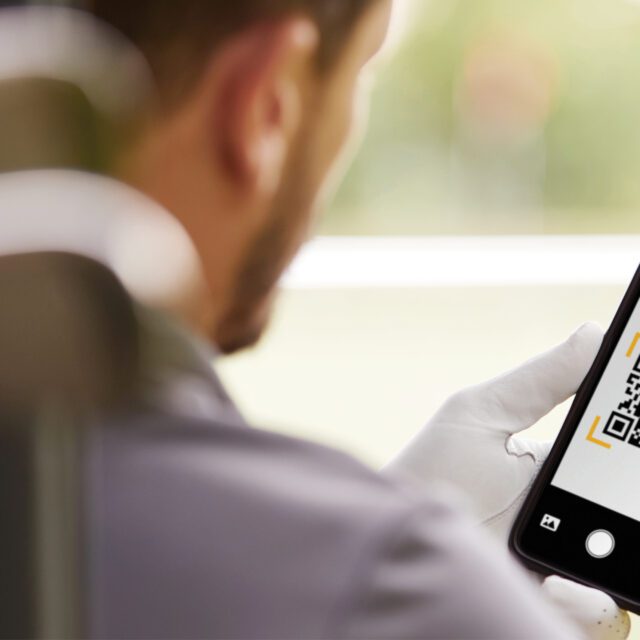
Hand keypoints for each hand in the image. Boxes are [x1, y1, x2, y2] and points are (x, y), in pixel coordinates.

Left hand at [385, 323, 630, 639]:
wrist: (395, 534)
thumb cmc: (433, 469)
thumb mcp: (484, 413)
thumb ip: (540, 379)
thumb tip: (593, 332)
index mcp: (558, 467)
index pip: (619, 451)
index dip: (635, 438)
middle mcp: (569, 515)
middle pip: (626, 505)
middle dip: (632, 495)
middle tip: (625, 479)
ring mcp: (565, 563)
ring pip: (623, 560)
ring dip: (619, 549)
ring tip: (586, 538)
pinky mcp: (553, 602)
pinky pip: (600, 611)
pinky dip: (589, 601)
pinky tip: (554, 584)